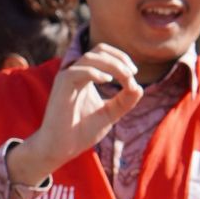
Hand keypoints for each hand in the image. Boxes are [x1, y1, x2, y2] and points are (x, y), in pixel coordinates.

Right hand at [5, 44, 142, 185]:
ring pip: (90, 57)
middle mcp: (74, 74)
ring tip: (125, 79)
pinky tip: (108, 82)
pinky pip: (78, 71)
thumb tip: (139, 87)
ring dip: (113, 65)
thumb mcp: (110, 114)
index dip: (121, 59)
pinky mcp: (60, 87)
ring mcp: (66, 79)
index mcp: (84, 77)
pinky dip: (95, 73)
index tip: (134, 75)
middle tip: (132, 74)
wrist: (60, 149)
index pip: (103, 54)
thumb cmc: (80, 131)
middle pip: (98, 50)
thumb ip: (124, 101)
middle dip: (120, 58)